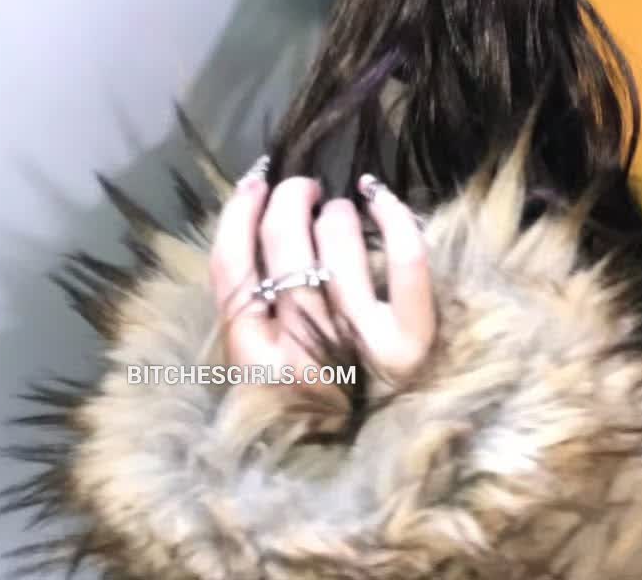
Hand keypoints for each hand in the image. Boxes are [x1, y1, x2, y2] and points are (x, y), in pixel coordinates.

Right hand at [209, 166, 435, 401]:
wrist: (375, 459)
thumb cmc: (315, 392)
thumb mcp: (261, 361)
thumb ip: (252, 304)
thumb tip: (256, 215)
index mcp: (252, 360)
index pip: (231, 268)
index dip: (240, 212)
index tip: (257, 182)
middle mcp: (300, 353)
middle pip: (285, 244)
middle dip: (291, 199)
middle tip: (303, 190)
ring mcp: (357, 347)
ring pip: (337, 241)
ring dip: (335, 212)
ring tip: (338, 215)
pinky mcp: (410, 343)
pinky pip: (404, 259)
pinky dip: (392, 214)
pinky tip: (377, 194)